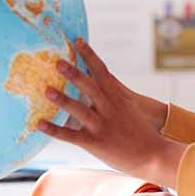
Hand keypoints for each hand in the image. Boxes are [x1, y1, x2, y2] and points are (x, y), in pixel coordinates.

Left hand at [39, 39, 184, 186]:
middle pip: (89, 86)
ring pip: (78, 109)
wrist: (154, 155)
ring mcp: (101, 125)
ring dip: (62, 99)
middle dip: (73, 73)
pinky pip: (71, 135)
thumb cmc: (142, 132)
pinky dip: (54, 129)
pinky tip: (39, 124)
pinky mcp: (95, 142)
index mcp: (117, 97)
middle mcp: (108, 108)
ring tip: (46, 90)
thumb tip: (100, 83)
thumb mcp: (130, 108)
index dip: (89, 55)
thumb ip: (114, 96)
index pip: (101, 71)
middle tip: (58, 61)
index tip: (77, 40)